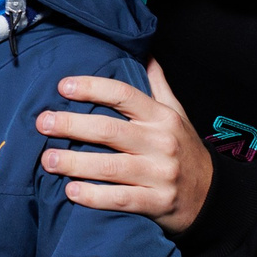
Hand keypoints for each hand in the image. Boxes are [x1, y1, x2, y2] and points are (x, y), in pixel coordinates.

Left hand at [37, 59, 213, 233]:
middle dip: (73, 125)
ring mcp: (160, 174)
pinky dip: (94, 196)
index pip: (124, 94)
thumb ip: (158, 86)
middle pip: (110, 130)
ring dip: (75, 163)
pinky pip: (121, 198)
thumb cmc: (184, 151)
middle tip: (43, 123)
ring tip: (47, 160)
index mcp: (162, 117)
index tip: (63, 86)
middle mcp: (161, 142)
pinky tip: (71, 192)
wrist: (214, 197)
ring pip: (111, 166)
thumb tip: (145, 53)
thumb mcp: (177, 115)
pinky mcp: (157, 202)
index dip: (92, 87)